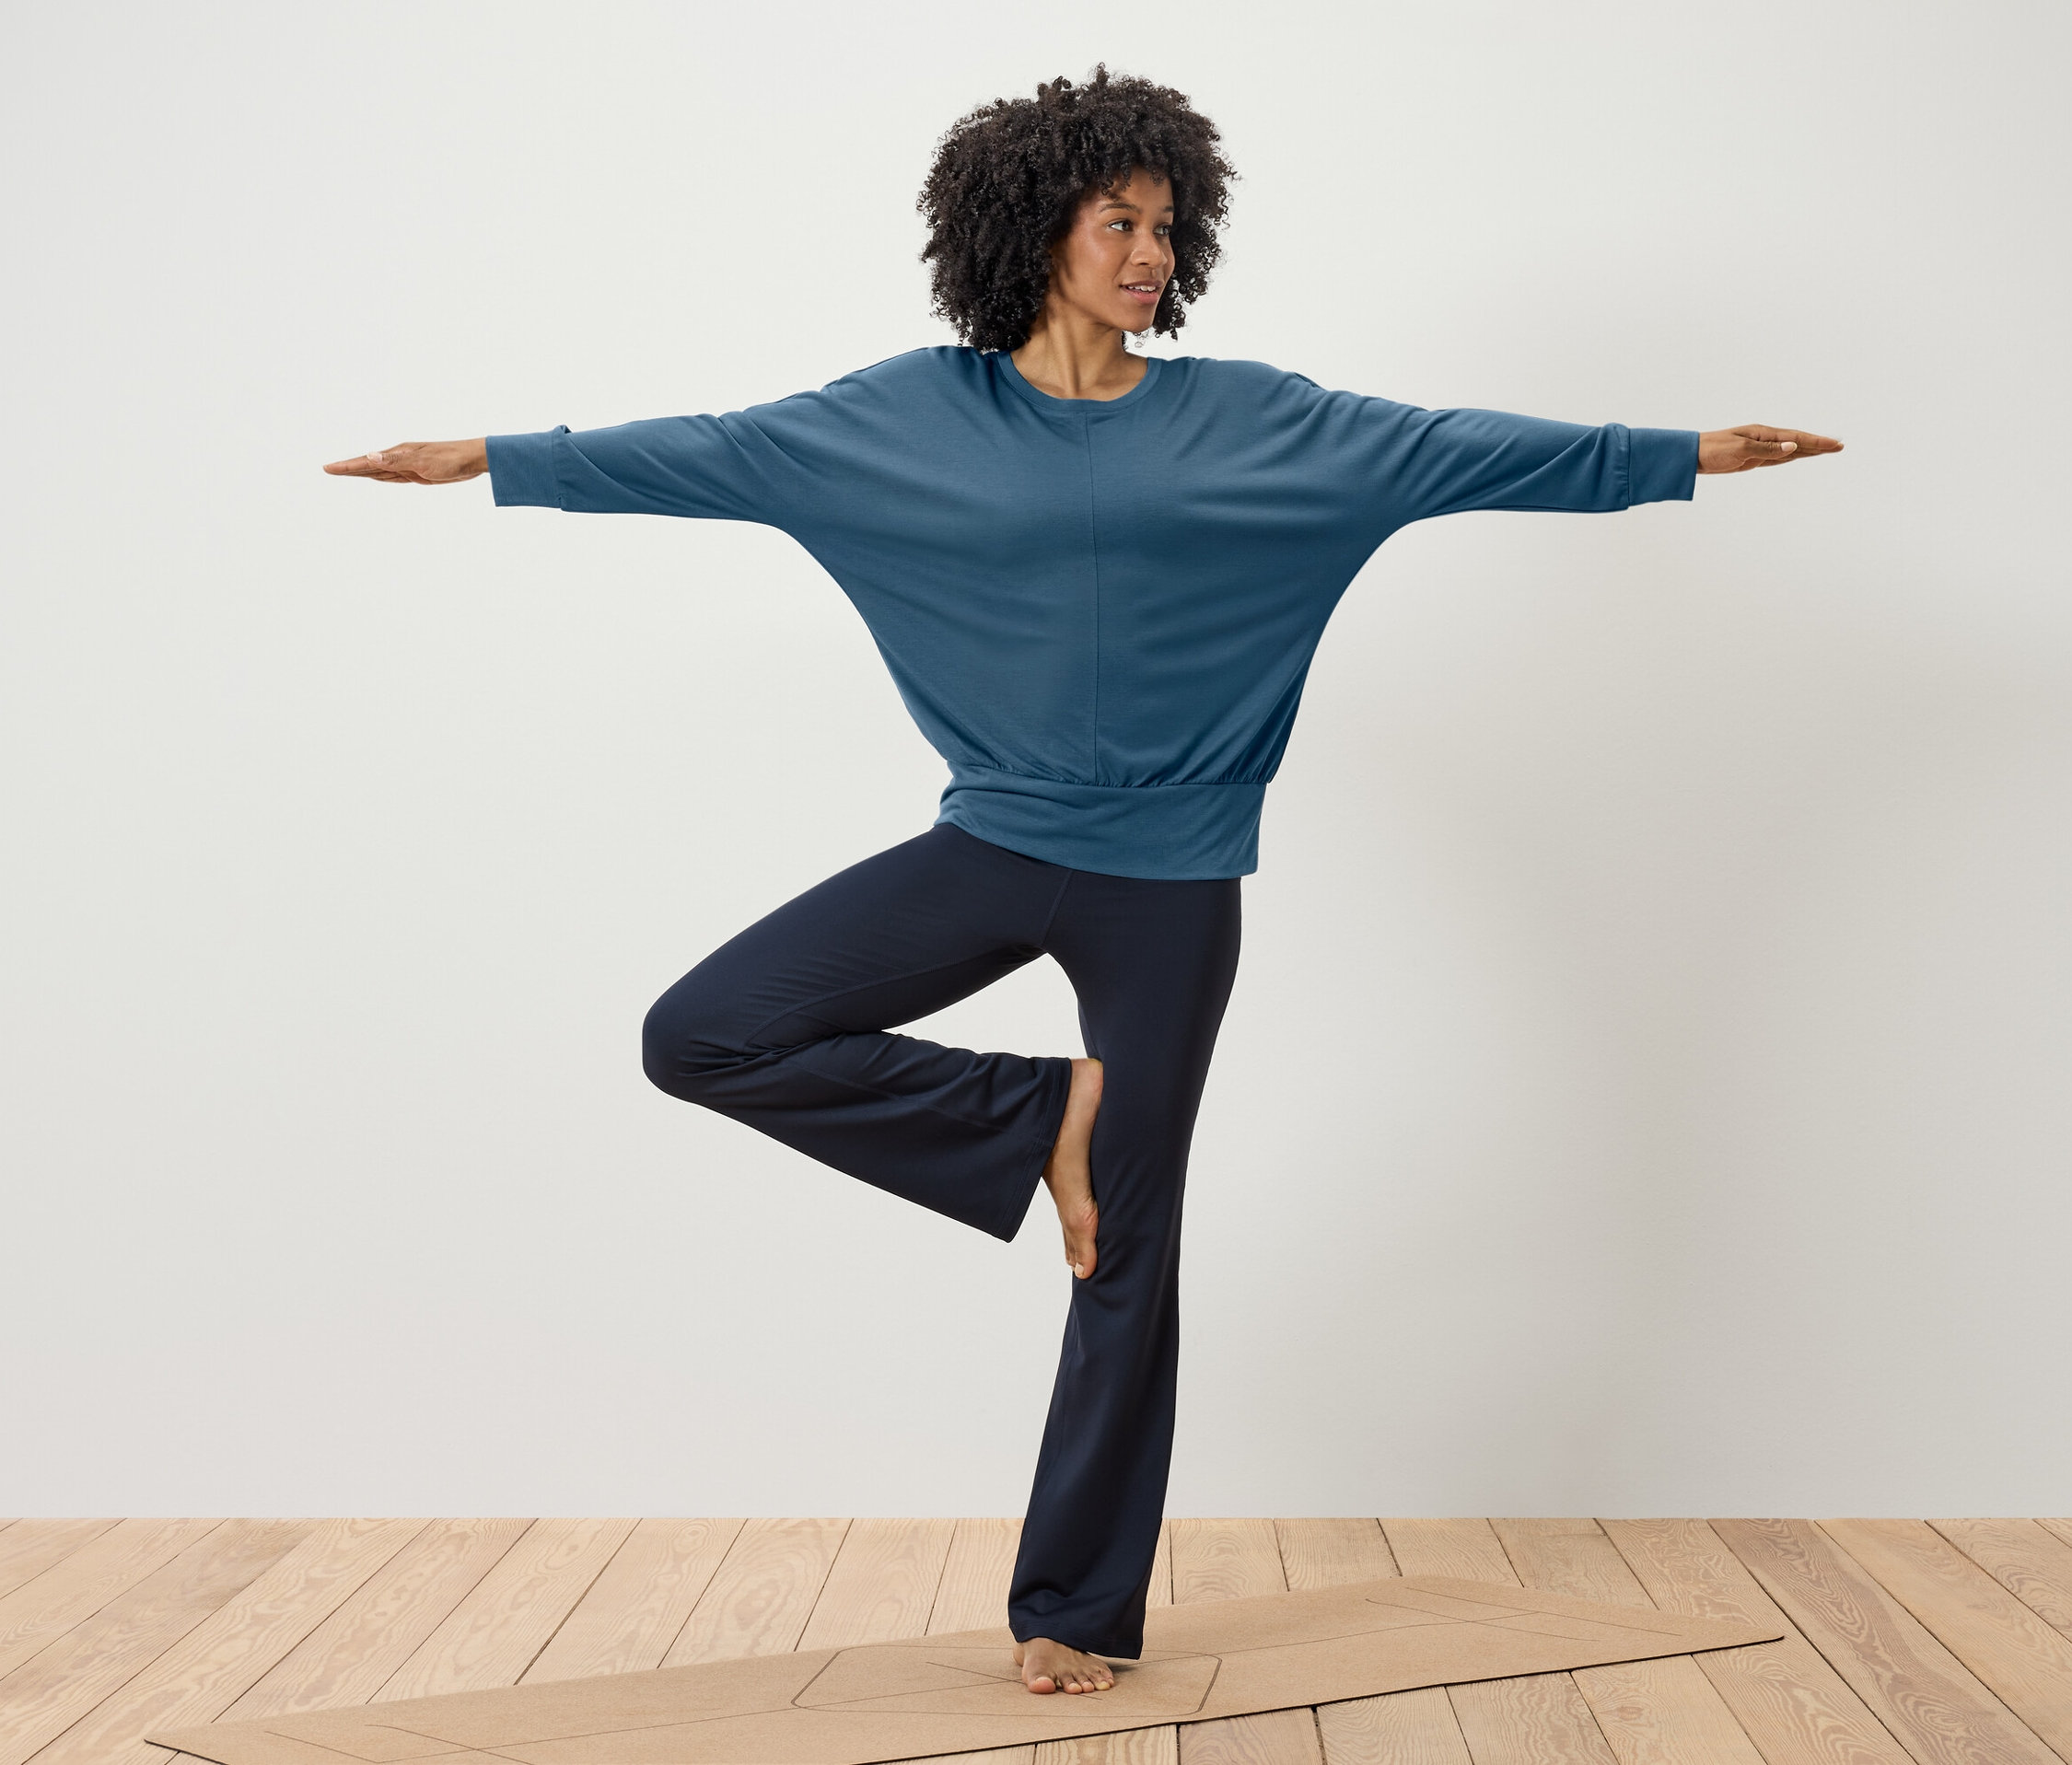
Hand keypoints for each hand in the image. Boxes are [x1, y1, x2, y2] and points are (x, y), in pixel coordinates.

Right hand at [323, 439, 487, 482]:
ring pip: (378, 471)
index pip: (365, 461)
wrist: (472, 460)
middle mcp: (399, 458)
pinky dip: (380, 476)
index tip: (328, 468)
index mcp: (397, 454)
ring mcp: (407, 466)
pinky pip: (392, 476)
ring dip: (360, 472)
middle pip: (367, 465)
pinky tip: (374, 476)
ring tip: (343, 472)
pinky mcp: (417, 474)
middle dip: (348, 468)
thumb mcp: (421, 461)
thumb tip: (369, 456)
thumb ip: (394, 460)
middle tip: (328, 469)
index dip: (346, 466)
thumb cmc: (449, 459)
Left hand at [1698, 426, 1842, 473]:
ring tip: (1827, 450)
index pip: (1797, 438)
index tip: (1836, 445)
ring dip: (1809, 451)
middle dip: (1819, 445)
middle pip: (1798, 443)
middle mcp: (1765, 439)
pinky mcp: (1752, 459)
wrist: (1693, 456)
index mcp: (1764, 434)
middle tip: (1840, 447)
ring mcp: (1760, 449)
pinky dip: (1792, 458)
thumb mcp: (1741, 449)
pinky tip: (1801, 456)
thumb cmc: (1713, 449)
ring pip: (1790, 451)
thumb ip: (1767, 450)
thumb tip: (1793, 447)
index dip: (1818, 442)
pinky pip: (1778, 459)